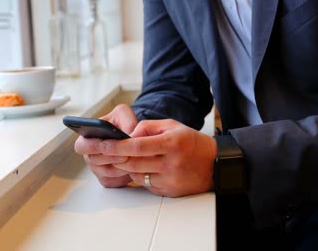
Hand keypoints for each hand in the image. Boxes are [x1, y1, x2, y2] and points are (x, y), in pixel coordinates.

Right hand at [74, 104, 136, 186]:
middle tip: (125, 154)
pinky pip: (114, 182)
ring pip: (106, 173)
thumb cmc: (122, 123)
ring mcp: (98, 168)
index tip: (107, 144)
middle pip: (94, 161)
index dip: (93, 146)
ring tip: (133, 160)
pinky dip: (124, 176)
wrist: (131, 135)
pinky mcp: (108, 179)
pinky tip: (134, 169)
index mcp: (87, 138)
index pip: (81, 146)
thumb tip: (129, 134)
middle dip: (110, 158)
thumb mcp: (123, 114)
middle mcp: (90, 155)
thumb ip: (125, 120)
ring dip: (120, 167)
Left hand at [97, 119, 216, 196]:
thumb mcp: (173, 126)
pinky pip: (146, 184)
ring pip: (136, 175)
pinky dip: (140, 176)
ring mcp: (170, 179)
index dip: (116, 146)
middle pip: (132, 162)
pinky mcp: (169, 191)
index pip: (136, 146)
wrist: (215, 164)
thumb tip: (128, 135)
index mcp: (171, 143)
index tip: (102, 143)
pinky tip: (145, 168)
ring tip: (128, 159)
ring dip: (128, 167)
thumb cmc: (192, 142)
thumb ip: (148, 127)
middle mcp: (170, 163)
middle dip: (116, 158)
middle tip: (105, 152)